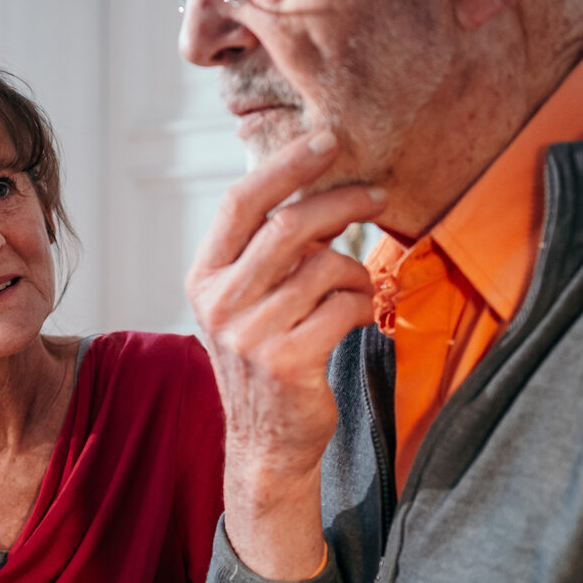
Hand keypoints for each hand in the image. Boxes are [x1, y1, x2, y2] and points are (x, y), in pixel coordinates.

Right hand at [186, 131, 384, 580]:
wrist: (266, 442)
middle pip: (288, 225)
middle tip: (377, 193)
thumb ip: (265, 252)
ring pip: (324, 267)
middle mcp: (219, 302)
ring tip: (358, 287)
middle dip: (341, 201)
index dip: (285, 165)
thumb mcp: (246, 302)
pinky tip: (359, 317)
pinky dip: (363, 305)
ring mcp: (249, 333)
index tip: (326, 139)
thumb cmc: (267, 360)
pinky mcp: (286, 361)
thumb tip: (315, 185)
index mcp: (204, 277)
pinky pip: (345, 306)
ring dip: (355, 272)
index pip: (241, 203)